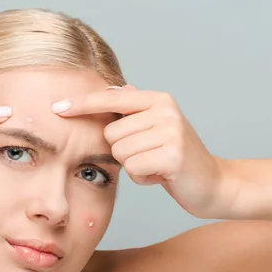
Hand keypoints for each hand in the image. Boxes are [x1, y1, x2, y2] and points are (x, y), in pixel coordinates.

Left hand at [52, 86, 232, 218]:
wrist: (215, 184)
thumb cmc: (178, 158)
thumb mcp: (159, 128)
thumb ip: (136, 109)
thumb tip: (114, 87)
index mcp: (158, 100)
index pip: (111, 97)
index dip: (82, 103)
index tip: (56, 107)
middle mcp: (164, 110)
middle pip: (110, 133)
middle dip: (123, 151)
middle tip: (149, 157)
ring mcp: (170, 131)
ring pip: (120, 153)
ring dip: (134, 166)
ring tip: (156, 165)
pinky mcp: (172, 155)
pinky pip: (133, 168)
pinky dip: (144, 178)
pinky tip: (162, 176)